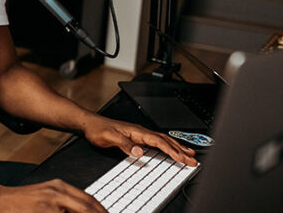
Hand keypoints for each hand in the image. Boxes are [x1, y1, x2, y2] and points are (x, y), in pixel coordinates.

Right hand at [0, 180, 106, 212]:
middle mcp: (57, 193)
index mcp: (60, 187)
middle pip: (88, 208)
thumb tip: (85, 209)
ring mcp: (50, 206)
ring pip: (79, 212)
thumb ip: (65, 202)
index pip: (89, 200)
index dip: (102, 211)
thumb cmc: (21, 202)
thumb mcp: (46, 195)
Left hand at [82, 115, 197, 166]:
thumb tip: (140, 152)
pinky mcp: (136, 137)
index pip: (159, 142)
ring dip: (177, 147)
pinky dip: (167, 146)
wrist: (89, 123)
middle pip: (165, 140)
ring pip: (163, 140)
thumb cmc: (98, 129)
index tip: (184, 159)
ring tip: (189, 153)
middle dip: (180, 150)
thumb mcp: (109, 138)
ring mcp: (139, 134)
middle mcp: (140, 131)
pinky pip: (156, 141)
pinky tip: (170, 149)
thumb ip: (125, 144)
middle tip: (193, 160)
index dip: (173, 151)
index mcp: (137, 131)